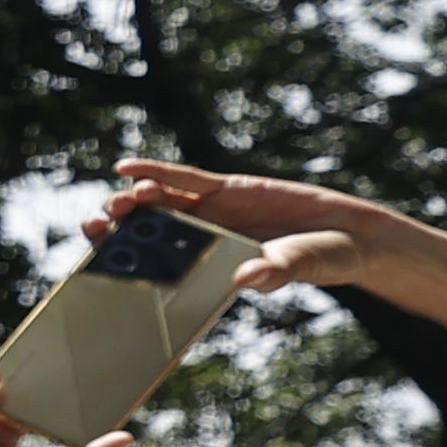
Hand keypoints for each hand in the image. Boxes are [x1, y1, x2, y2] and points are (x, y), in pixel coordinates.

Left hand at [102, 156, 390, 302]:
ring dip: (137, 197)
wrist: (350, 236)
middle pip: (147, 230)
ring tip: (128, 198)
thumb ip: (275, 272)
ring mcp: (212, 211)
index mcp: (209, 265)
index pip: (157, 263)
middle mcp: (202, 238)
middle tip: (105, 223)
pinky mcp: (228, 188)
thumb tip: (249, 279)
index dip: (123, 259)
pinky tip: (128, 167)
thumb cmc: (322, 260)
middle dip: (120, 225)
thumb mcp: (298, 267)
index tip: (96, 257)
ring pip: (161, 201)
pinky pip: (186, 178)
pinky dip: (158, 171)